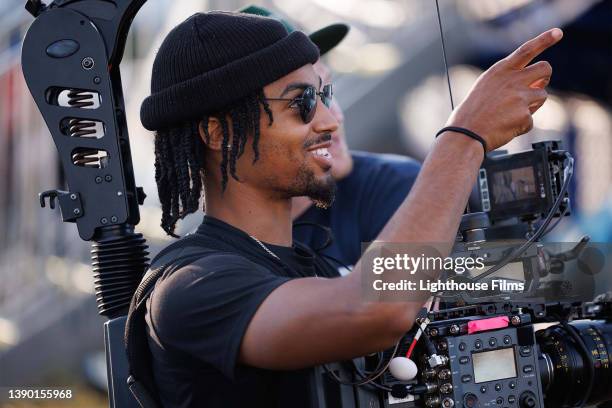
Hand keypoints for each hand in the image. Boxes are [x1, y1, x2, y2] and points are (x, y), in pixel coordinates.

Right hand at [446, 28, 562, 150]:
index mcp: (500, 71)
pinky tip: (505, 127)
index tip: (557, 33)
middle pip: (545, 69)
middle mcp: (513, 80)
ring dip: (532, 105)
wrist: (465, 133)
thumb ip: (510, 80)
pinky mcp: (525, 115)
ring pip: (542, 96)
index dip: (544, 39)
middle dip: (544, 77)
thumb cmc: (472, 112)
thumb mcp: (486, 86)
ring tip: (510, 113)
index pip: (527, 50)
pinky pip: (531, 120)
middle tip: (536, 85)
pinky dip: (521, 125)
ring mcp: (520, 97)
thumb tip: (539, 82)